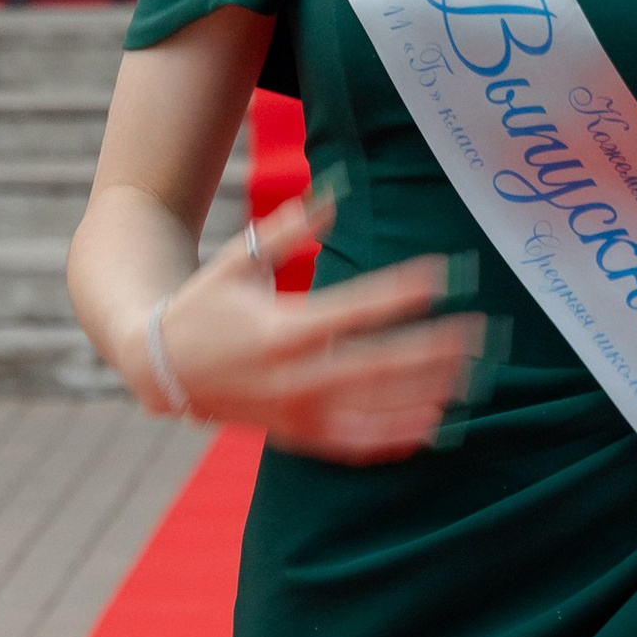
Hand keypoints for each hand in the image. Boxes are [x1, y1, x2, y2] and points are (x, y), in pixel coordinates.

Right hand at [125, 183, 488, 461]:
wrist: (159, 368)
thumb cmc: (204, 304)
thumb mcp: (238, 259)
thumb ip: (287, 227)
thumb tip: (334, 193)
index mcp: (280, 328)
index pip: (355, 309)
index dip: (401, 292)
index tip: (442, 274)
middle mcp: (293, 376)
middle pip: (377, 366)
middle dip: (432, 350)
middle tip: (477, 333)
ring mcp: (297, 412)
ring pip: (375, 409)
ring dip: (427, 394)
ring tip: (470, 377)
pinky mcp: (297, 435)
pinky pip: (355, 444)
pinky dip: (396, 438)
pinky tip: (434, 425)